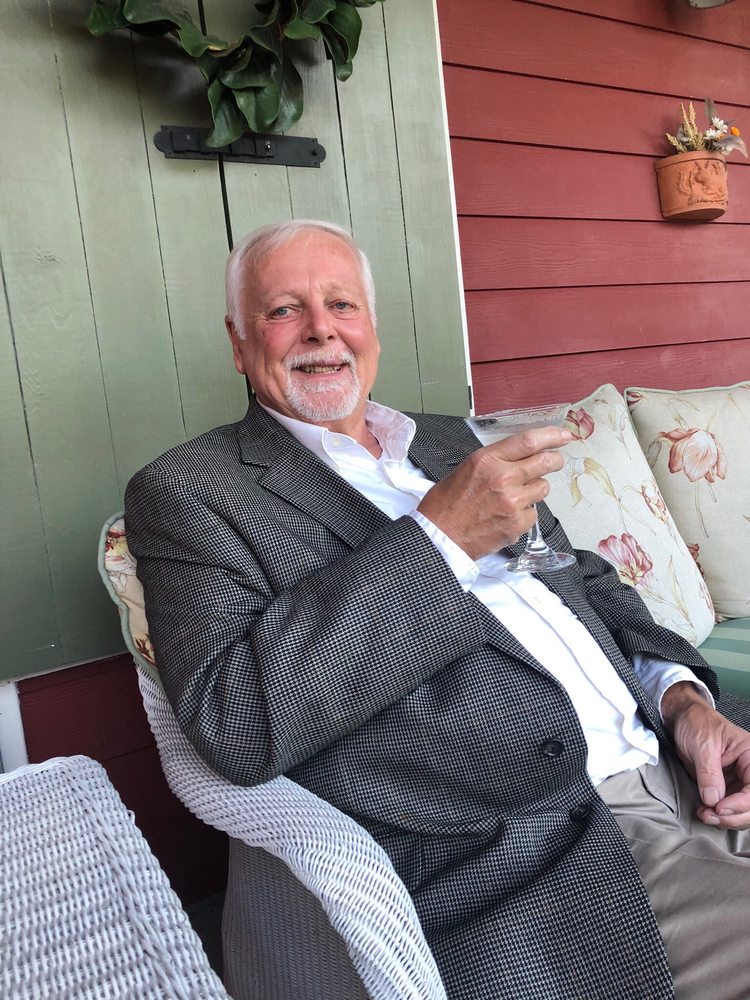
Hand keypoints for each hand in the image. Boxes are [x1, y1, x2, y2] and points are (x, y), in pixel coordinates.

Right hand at [417, 426, 571, 560]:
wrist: (440, 537)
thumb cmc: (446, 505)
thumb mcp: (466, 469)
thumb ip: (495, 462)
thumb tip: (520, 457)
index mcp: (487, 460)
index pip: (529, 441)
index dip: (552, 436)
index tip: (563, 435)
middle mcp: (503, 477)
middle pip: (546, 461)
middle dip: (555, 460)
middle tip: (555, 461)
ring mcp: (512, 501)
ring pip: (543, 488)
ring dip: (536, 489)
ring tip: (516, 495)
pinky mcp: (518, 523)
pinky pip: (534, 512)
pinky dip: (525, 513)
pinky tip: (507, 515)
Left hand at [662, 681, 749, 829]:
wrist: (683, 720)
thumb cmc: (696, 723)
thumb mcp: (702, 745)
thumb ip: (709, 772)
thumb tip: (713, 799)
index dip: (741, 804)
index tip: (719, 808)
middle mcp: (748, 770)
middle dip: (734, 815)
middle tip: (710, 816)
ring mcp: (737, 780)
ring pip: (742, 810)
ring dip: (726, 819)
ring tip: (705, 815)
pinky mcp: (725, 787)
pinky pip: (729, 808)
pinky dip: (719, 815)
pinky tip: (705, 812)